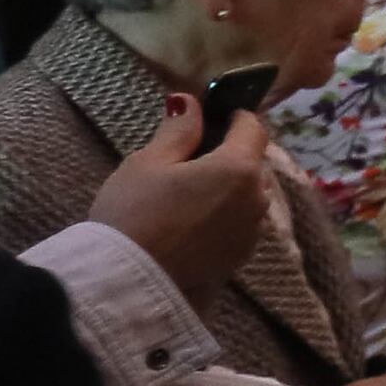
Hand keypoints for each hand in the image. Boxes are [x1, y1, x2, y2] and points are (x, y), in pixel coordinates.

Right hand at [91, 95, 281, 294]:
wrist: (127, 282)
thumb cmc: (132, 214)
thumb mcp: (147, 163)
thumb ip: (178, 131)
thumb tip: (191, 102)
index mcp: (239, 169)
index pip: (253, 128)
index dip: (234, 118)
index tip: (212, 117)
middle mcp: (257, 199)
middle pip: (251, 163)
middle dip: (227, 155)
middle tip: (186, 160)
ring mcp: (252, 231)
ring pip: (247, 195)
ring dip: (227, 187)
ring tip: (185, 194)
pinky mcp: (241, 257)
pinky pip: (239, 222)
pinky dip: (224, 215)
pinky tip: (190, 222)